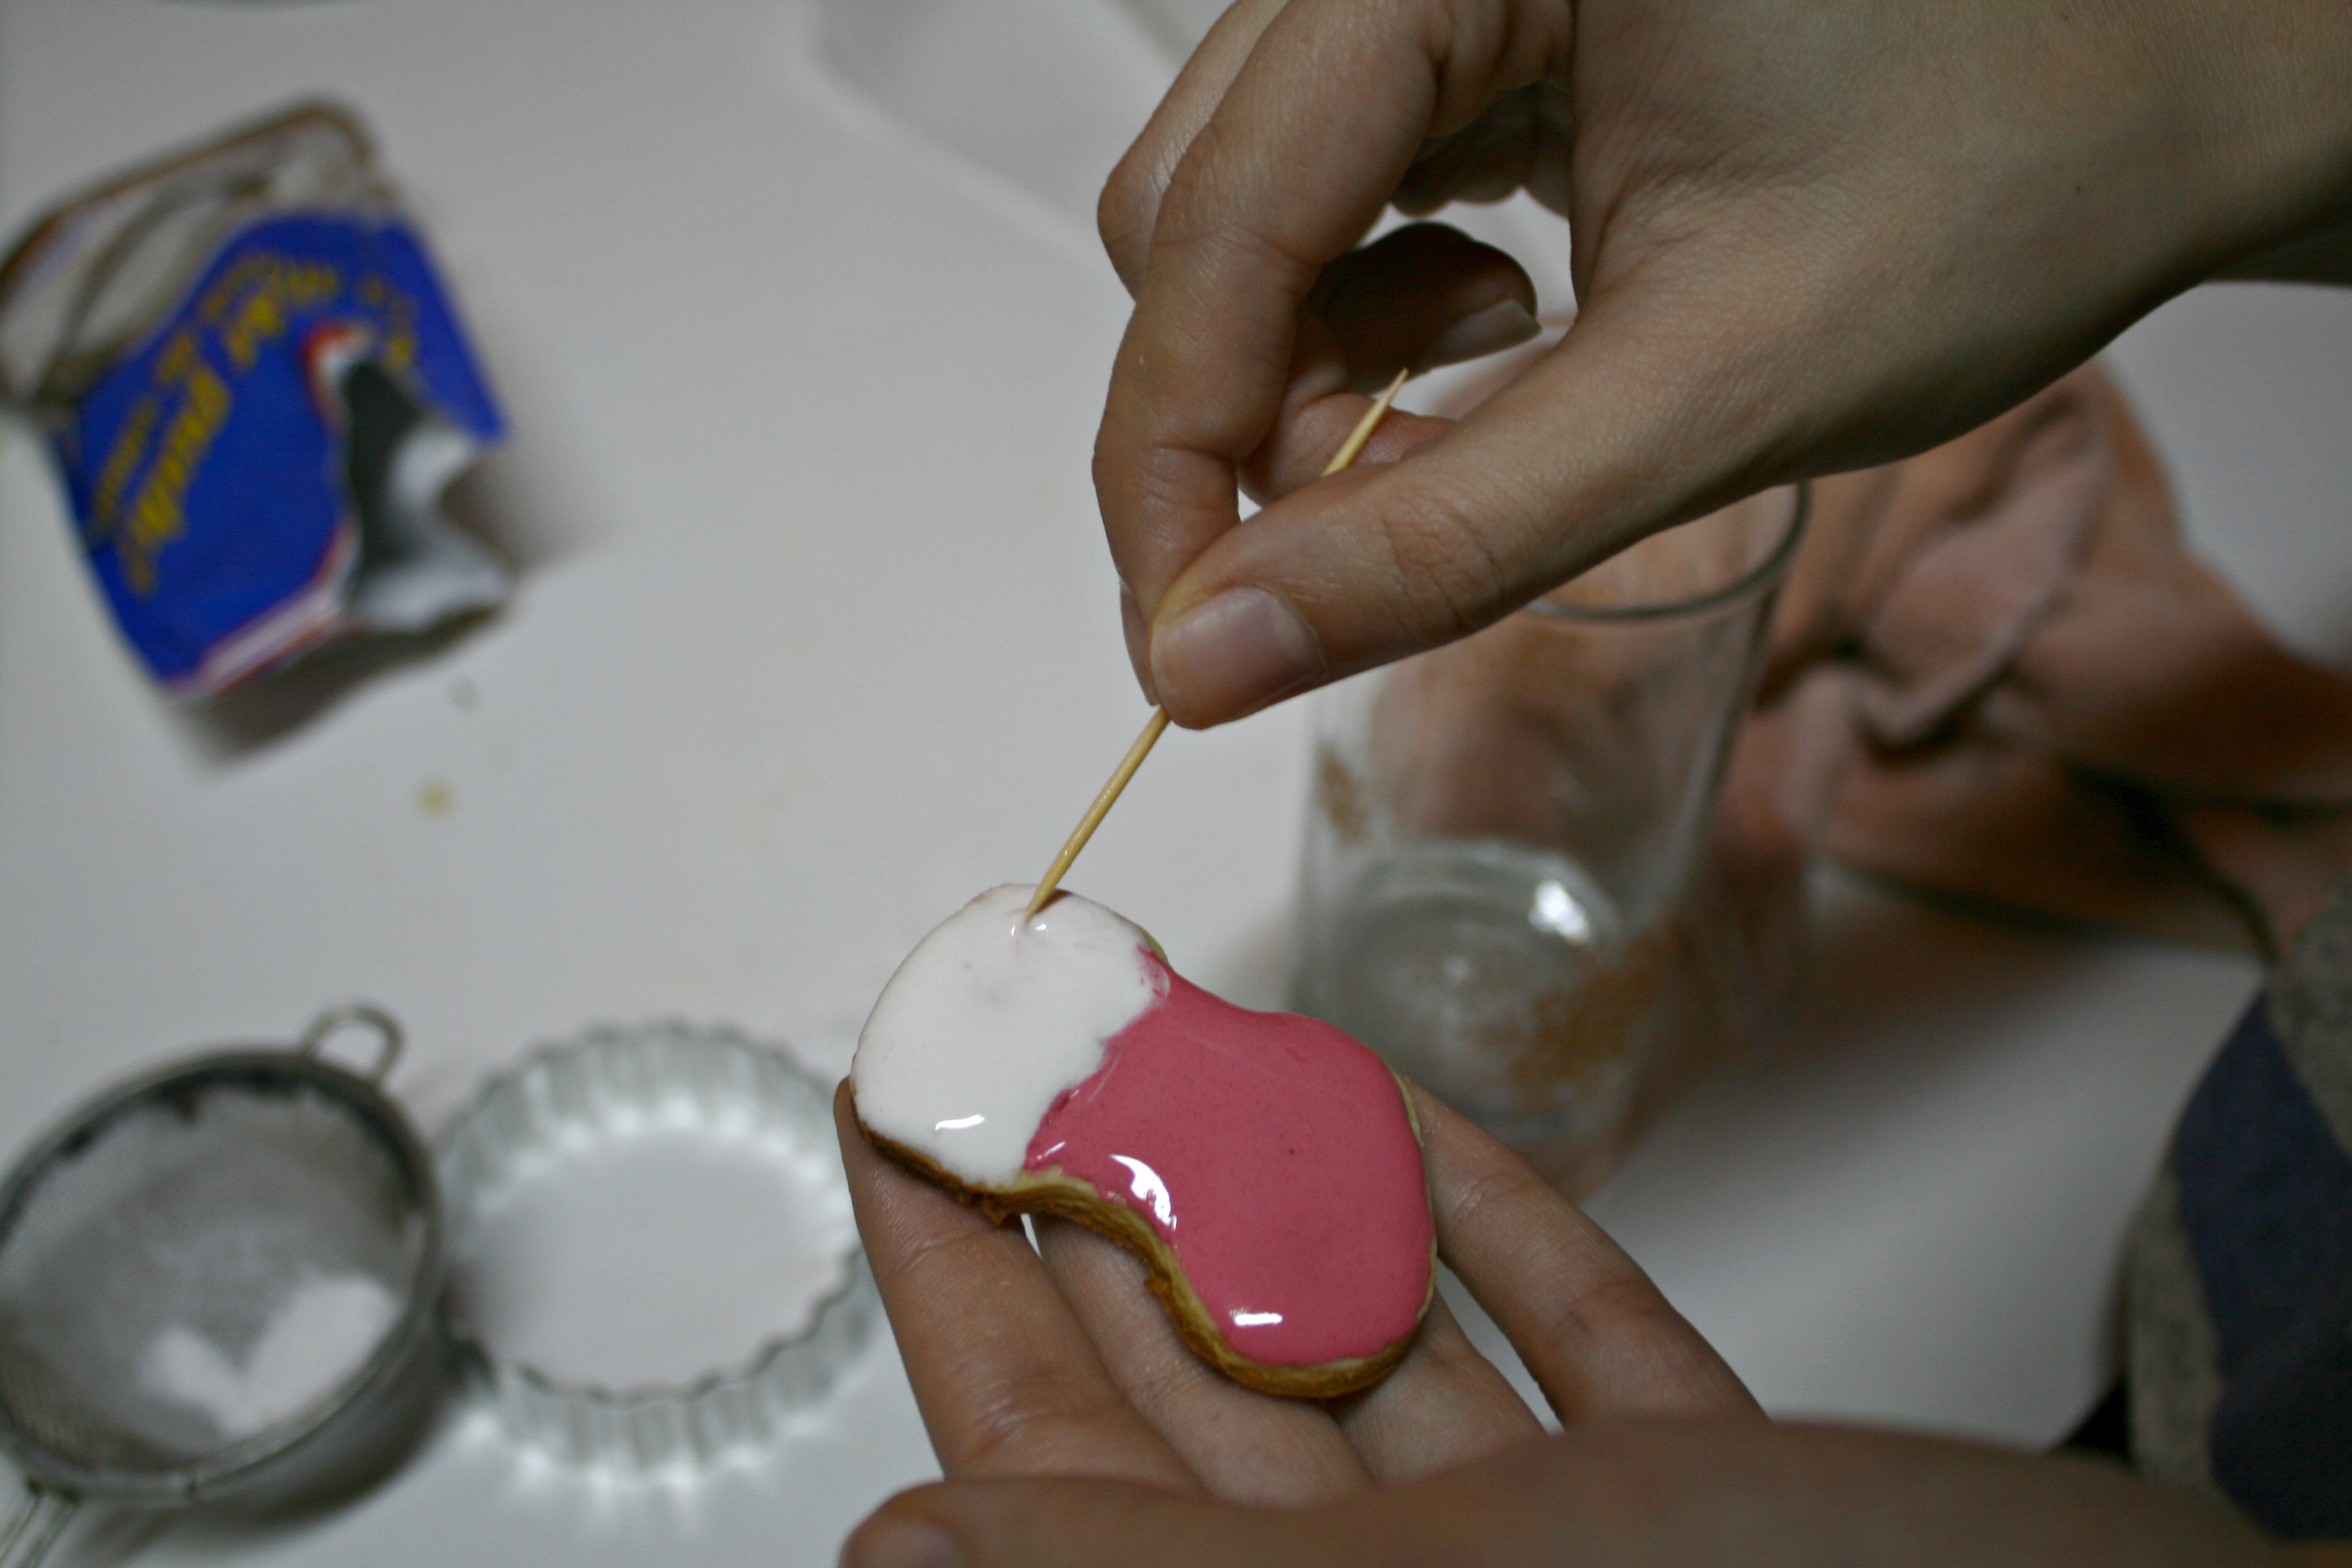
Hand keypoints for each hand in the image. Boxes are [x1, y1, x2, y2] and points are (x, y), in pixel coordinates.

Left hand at [833, 1080, 2322, 1567]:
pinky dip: (1487, 1236)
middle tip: (1025, 1027)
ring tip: (1184, 1036)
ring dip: (1278, 1187)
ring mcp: (1567, 1565)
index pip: (1052, 1460)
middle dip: (1102, 1188)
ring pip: (1368, 1353)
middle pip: (1194, 1383)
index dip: (956, 1275)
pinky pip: (1559, 1357)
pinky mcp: (1711, 1504)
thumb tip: (910, 1537)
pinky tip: (1417, 1128)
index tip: (896, 1106)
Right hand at [1094, 0, 2351, 725]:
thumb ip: (1446, 533)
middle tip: (1364, 535)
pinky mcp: (1466, 26)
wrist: (2151, 95)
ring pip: (1239, 208)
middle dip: (1247, 413)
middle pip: (1190, 209)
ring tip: (1501, 389)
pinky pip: (1324, 191)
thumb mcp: (1711, 391)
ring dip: (1313, 364)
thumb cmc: (2001, 182)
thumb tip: (1211, 658)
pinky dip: (1368, 310)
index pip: (1210, 220)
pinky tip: (1503, 325)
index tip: (1188, 644)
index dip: (1175, 455)